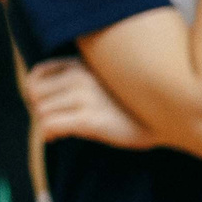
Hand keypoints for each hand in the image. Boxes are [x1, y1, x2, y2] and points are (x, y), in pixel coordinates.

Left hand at [26, 57, 151, 148]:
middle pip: (34, 94)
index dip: (37, 92)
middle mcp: (81, 75)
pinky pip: (50, 125)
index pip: (37, 74)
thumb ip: (81, 76)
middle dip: (40, 109)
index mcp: (84, 63)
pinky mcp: (90, 119)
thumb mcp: (107, 78)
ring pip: (41, 111)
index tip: (49, 104)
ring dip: (47, 123)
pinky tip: (58, 138)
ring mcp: (85, 96)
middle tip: (54, 119)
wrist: (167, 119)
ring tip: (59, 129)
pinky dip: (49, 134)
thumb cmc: (135, 103)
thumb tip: (45, 91)